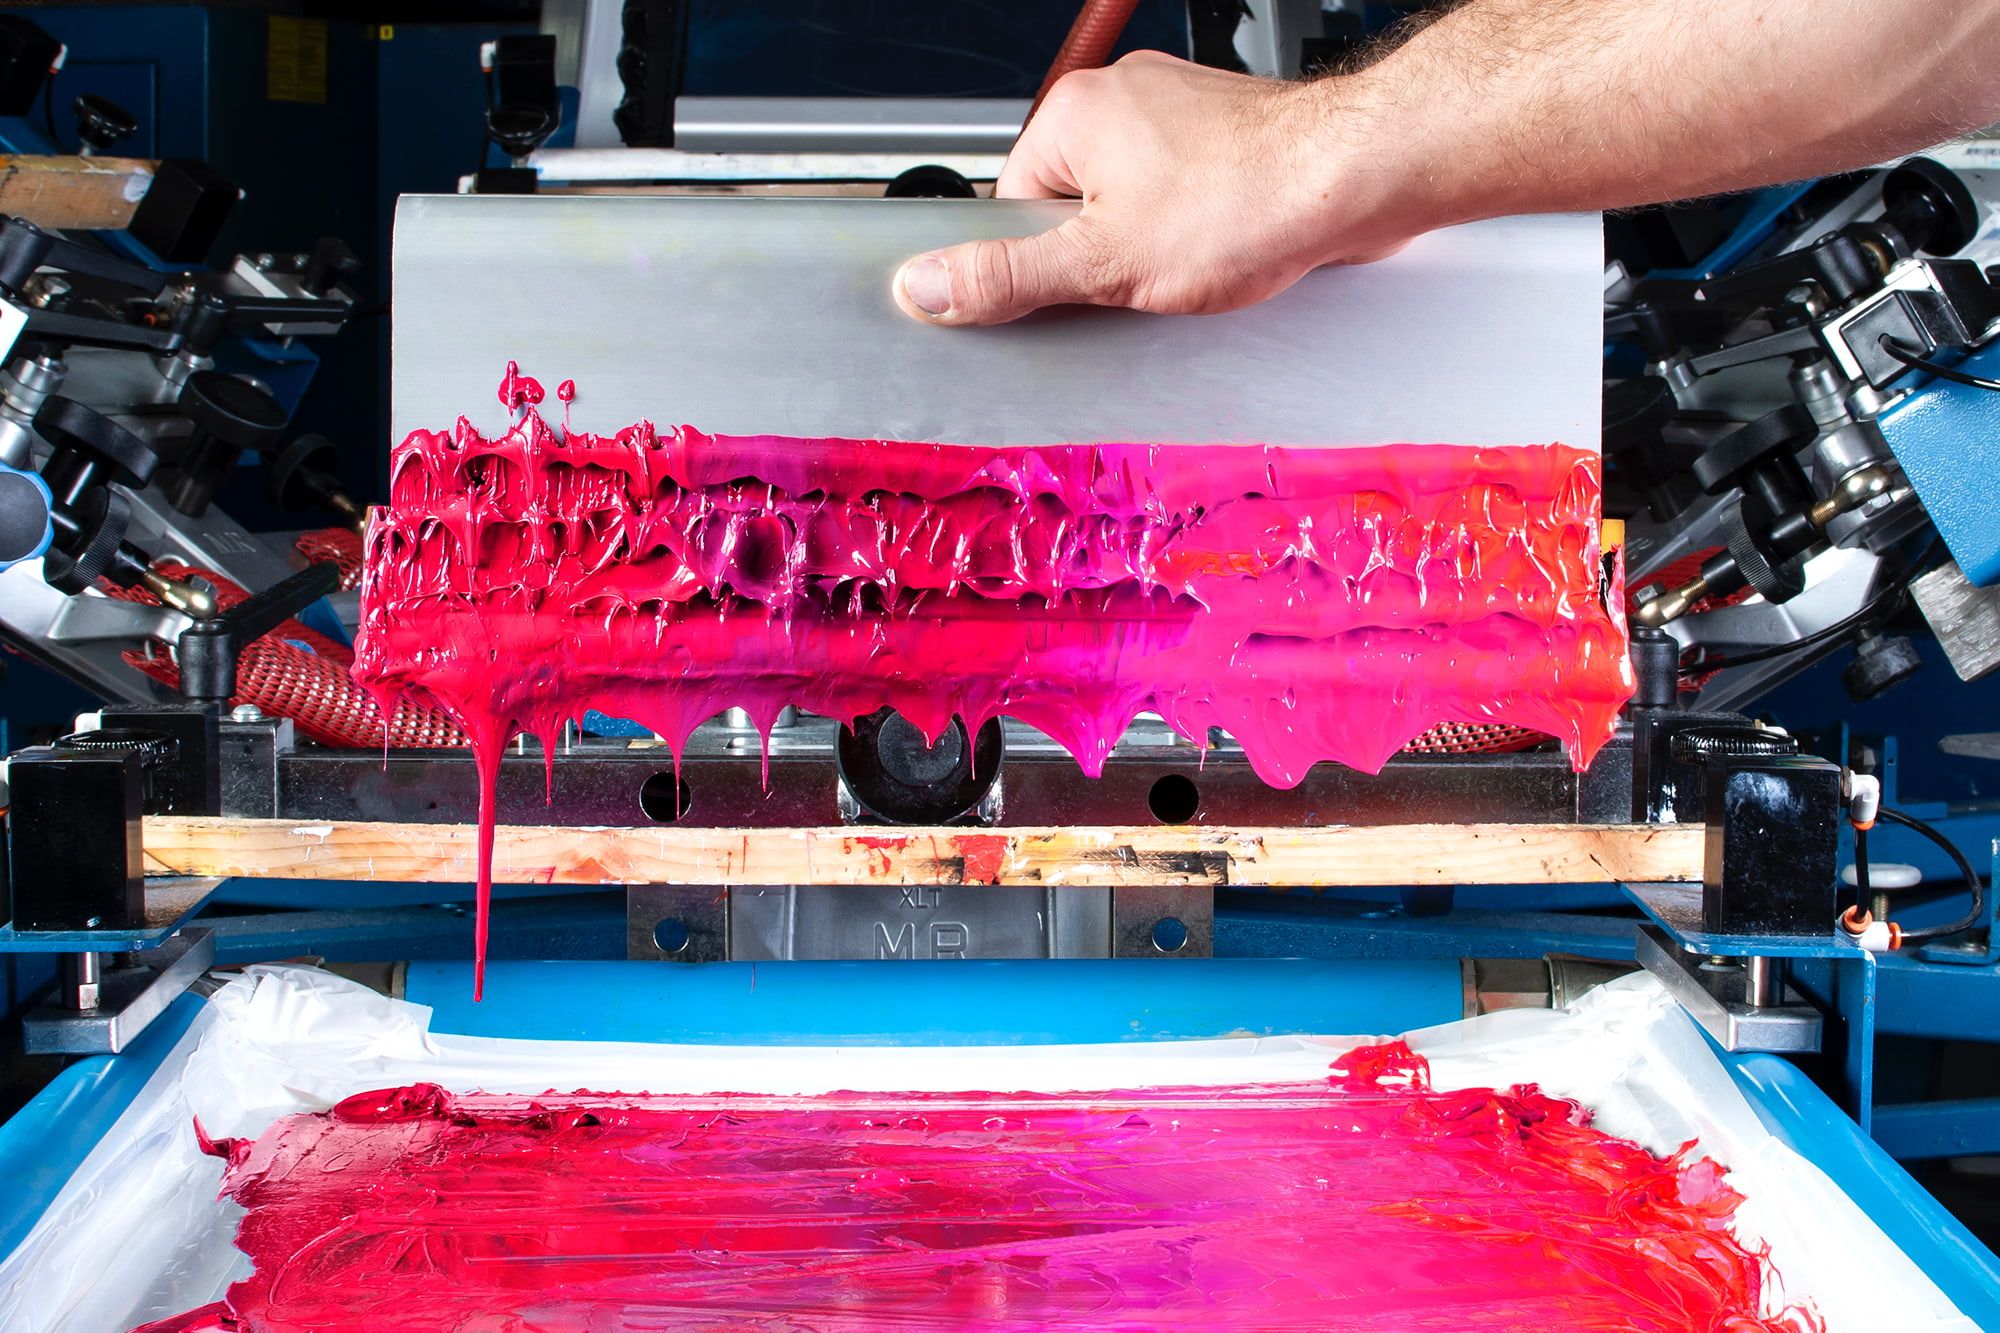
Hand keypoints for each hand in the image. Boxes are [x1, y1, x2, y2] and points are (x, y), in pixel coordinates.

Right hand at [892, 52, 1420, 326]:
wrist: (1359, 176)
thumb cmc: (1249, 201)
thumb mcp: (1105, 265)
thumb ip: (1009, 280)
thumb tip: (926, 287)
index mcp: (1074, 114)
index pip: (1011, 208)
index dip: (1041, 263)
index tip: (1073, 288)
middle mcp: (1122, 99)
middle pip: (1070, 208)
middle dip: (1102, 258)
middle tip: (1141, 283)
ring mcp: (1178, 112)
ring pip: (1130, 206)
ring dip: (1153, 249)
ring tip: (1194, 264)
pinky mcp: (1224, 136)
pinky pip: (1183, 199)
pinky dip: (1197, 234)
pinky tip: (1224, 253)